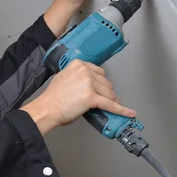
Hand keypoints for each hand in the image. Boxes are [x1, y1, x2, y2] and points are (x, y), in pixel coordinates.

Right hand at [21, 60, 135, 134]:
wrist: (46, 109)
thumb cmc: (52, 98)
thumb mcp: (64, 78)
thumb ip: (77, 77)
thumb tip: (89, 85)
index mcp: (78, 64)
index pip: (99, 72)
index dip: (102, 83)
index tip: (103, 89)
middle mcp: (85, 71)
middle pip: (106, 82)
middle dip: (107, 93)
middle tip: (104, 101)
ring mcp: (89, 83)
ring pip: (109, 93)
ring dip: (111, 101)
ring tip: (110, 108)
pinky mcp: (92, 97)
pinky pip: (110, 104)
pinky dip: (121, 110)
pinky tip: (129, 113)